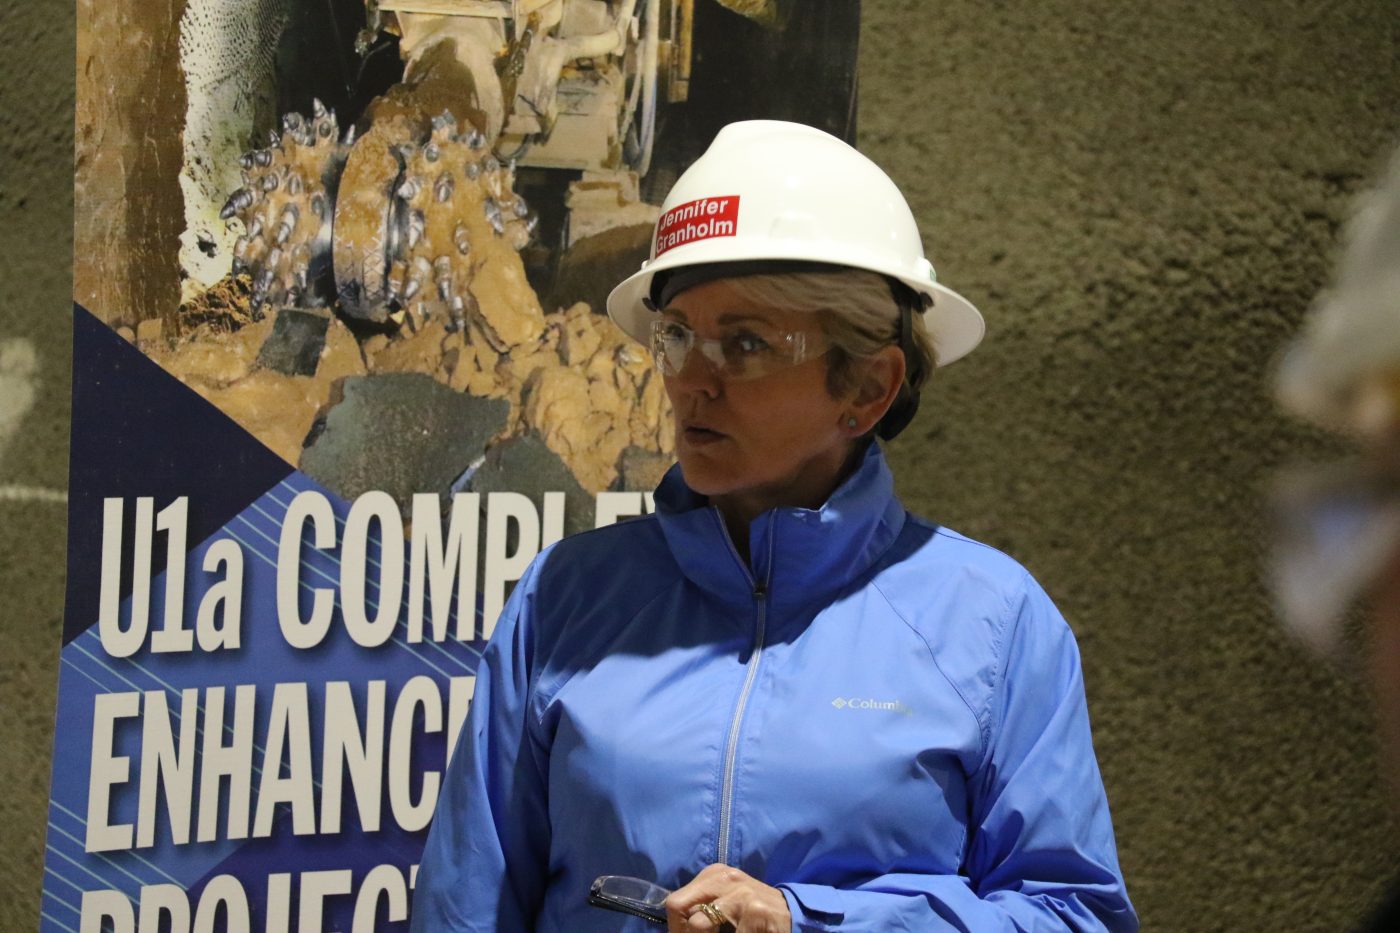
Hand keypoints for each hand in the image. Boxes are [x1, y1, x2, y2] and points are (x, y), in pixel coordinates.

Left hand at [664, 864, 791, 932]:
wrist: (794, 915)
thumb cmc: (755, 912)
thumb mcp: (727, 900)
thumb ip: (703, 907)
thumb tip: (677, 927)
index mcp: (713, 874)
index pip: (675, 903)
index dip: (675, 928)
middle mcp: (723, 878)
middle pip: (678, 907)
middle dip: (682, 932)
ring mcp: (739, 894)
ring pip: (698, 926)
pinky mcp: (755, 911)